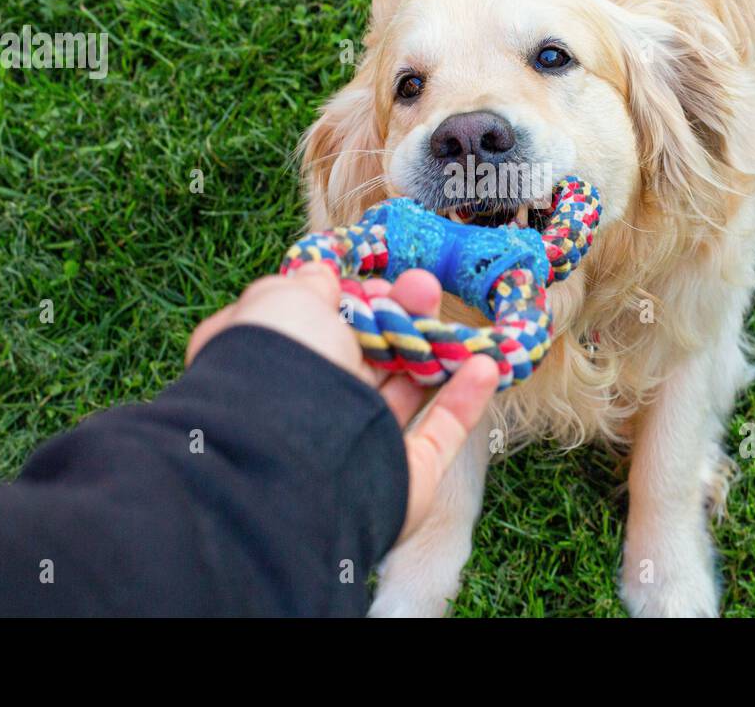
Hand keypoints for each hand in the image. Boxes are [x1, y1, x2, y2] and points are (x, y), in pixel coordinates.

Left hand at [185, 265, 498, 540]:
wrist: (291, 462)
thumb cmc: (278, 371)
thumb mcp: (281, 302)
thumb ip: (308, 285)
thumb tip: (323, 276)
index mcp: (268, 369)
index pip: (313, 329)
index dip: (346, 301)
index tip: (374, 282)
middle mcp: (308, 411)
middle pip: (364, 356)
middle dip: (398, 316)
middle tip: (423, 287)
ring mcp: (356, 448)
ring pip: (403, 391)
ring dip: (435, 351)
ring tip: (458, 319)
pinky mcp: (403, 478)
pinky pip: (440, 432)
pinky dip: (465, 397)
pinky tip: (485, 364)